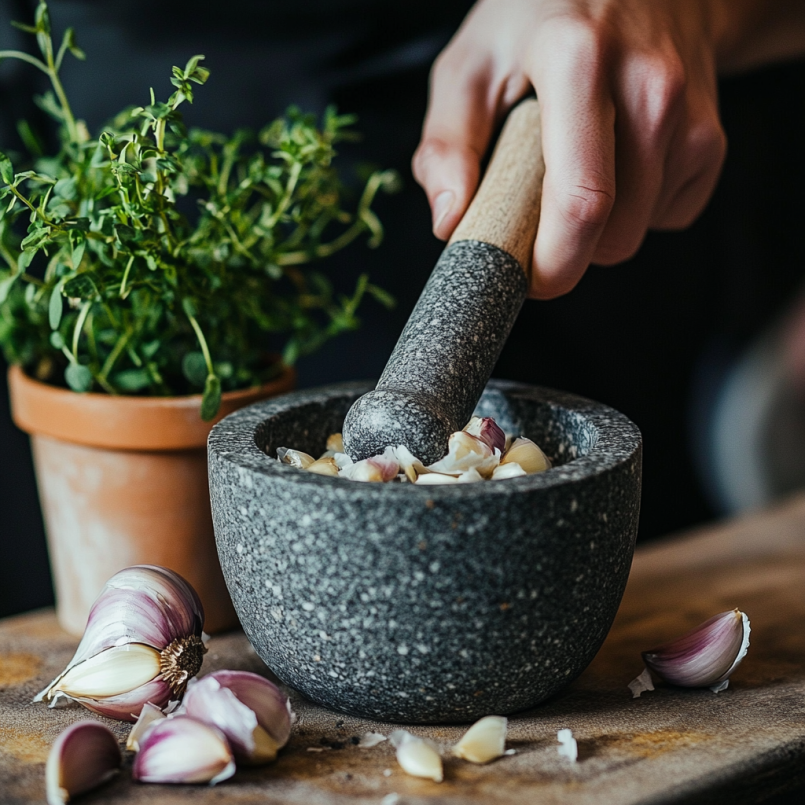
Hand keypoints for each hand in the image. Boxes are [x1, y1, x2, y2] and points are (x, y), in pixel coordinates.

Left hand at [413, 0, 765, 298]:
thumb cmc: (539, 25)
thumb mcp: (471, 65)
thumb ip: (448, 143)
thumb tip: (450, 222)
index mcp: (578, 60)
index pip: (581, 199)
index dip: (552, 264)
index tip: (523, 278)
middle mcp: (648, 85)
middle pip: (613, 235)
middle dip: (567, 255)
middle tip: (533, 227)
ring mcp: (688, 112)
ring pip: (638, 233)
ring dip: (597, 232)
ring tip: (572, 175)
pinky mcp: (711, 138)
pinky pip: (665, 217)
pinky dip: (633, 213)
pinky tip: (614, 166)